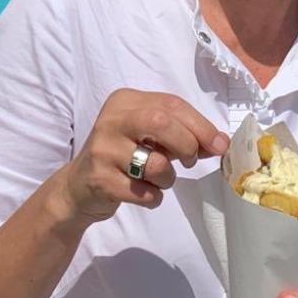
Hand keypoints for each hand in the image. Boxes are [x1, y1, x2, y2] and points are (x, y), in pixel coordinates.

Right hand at [53, 89, 228, 226]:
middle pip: (161, 122)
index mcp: (126, 100)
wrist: (78, 188)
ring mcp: (103, 149)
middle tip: (190, 161)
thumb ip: (181, 132)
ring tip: (158, 178)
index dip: (201, 125)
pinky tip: (143, 192)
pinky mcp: (100, 180)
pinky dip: (154, 197)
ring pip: (155, 164)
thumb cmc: (123, 155)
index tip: (220, 145)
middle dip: (187, 145)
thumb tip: (220, 142)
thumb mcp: (149, 135)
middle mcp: (111, 119)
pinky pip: (144, 193)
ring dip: (168, 178)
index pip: (171, 104)